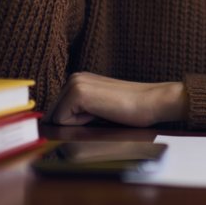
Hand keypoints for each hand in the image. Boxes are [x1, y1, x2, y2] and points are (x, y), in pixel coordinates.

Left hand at [49, 72, 187, 126]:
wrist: (152, 102)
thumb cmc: (131, 110)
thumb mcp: (99, 108)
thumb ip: (79, 112)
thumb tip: (54, 127)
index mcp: (79, 80)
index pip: (57, 110)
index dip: (72, 123)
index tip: (96, 118)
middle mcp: (74, 77)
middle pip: (53, 114)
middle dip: (72, 124)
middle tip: (102, 115)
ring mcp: (75, 83)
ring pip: (56, 118)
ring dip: (77, 124)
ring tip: (103, 114)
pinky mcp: (78, 93)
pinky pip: (62, 121)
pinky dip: (79, 124)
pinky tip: (102, 113)